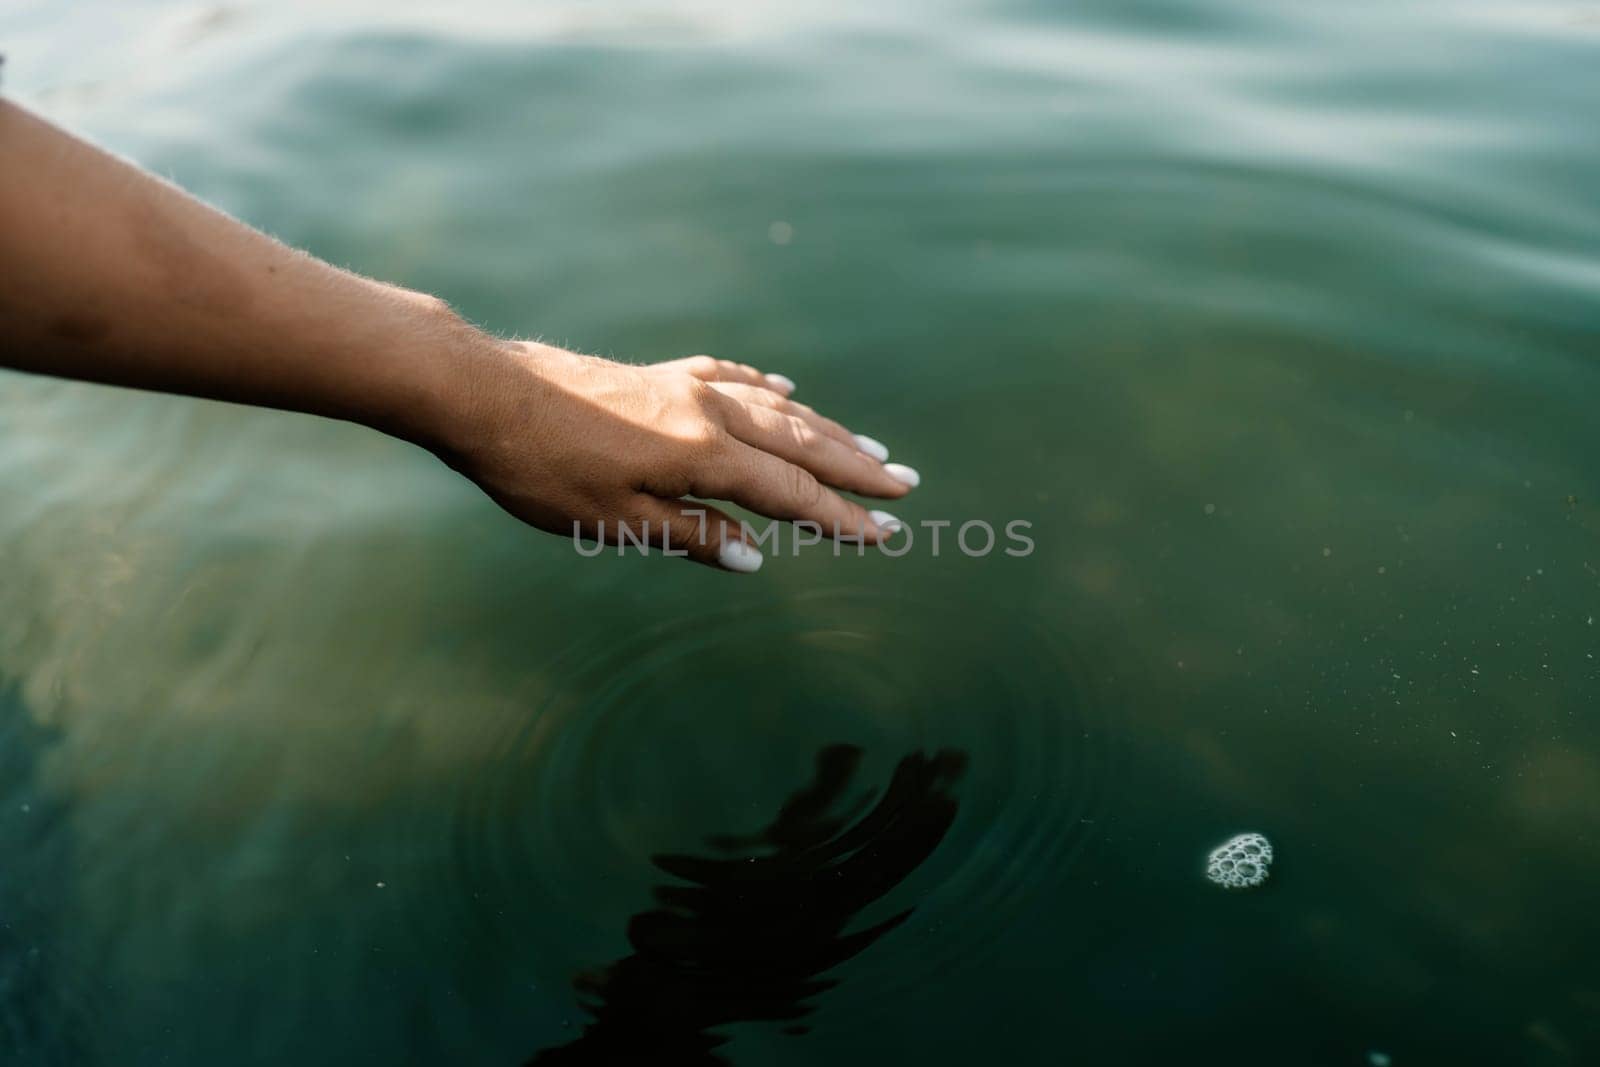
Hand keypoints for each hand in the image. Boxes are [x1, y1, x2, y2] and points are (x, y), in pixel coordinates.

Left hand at [438, 341, 919, 571]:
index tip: (885, 535)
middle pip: (800, 443)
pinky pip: (732, 378)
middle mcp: (707, 412)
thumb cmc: (542, 468)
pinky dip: (768, 389)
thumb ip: (692, 536)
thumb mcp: (616, 520)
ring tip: (868, 446)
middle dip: (856, 467)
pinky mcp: (659, 375)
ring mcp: (684, 387)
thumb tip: (755, 557)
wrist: (486, 394)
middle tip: (906, 485)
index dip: (840, 517)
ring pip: (775, 408)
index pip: (790, 493)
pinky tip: (785, 388)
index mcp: (702, 454)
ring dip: (826, 429)